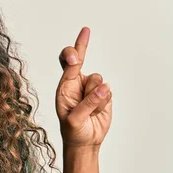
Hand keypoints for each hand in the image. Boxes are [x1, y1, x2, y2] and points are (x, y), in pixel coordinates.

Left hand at [55, 27, 112, 149]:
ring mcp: (90, 88)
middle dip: (81, 46)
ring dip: (96, 95)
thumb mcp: (75, 119)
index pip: (66, 64)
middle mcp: (76, 83)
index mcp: (64, 87)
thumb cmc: (73, 130)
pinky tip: (97, 112)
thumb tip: (103, 87)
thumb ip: (87, 103)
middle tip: (85, 31)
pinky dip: (104, 102)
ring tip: (90, 110)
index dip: (72, 54)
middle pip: (80, 59)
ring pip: (98, 79)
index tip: (75, 55)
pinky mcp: (103, 94)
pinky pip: (108, 91)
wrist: (86, 141)